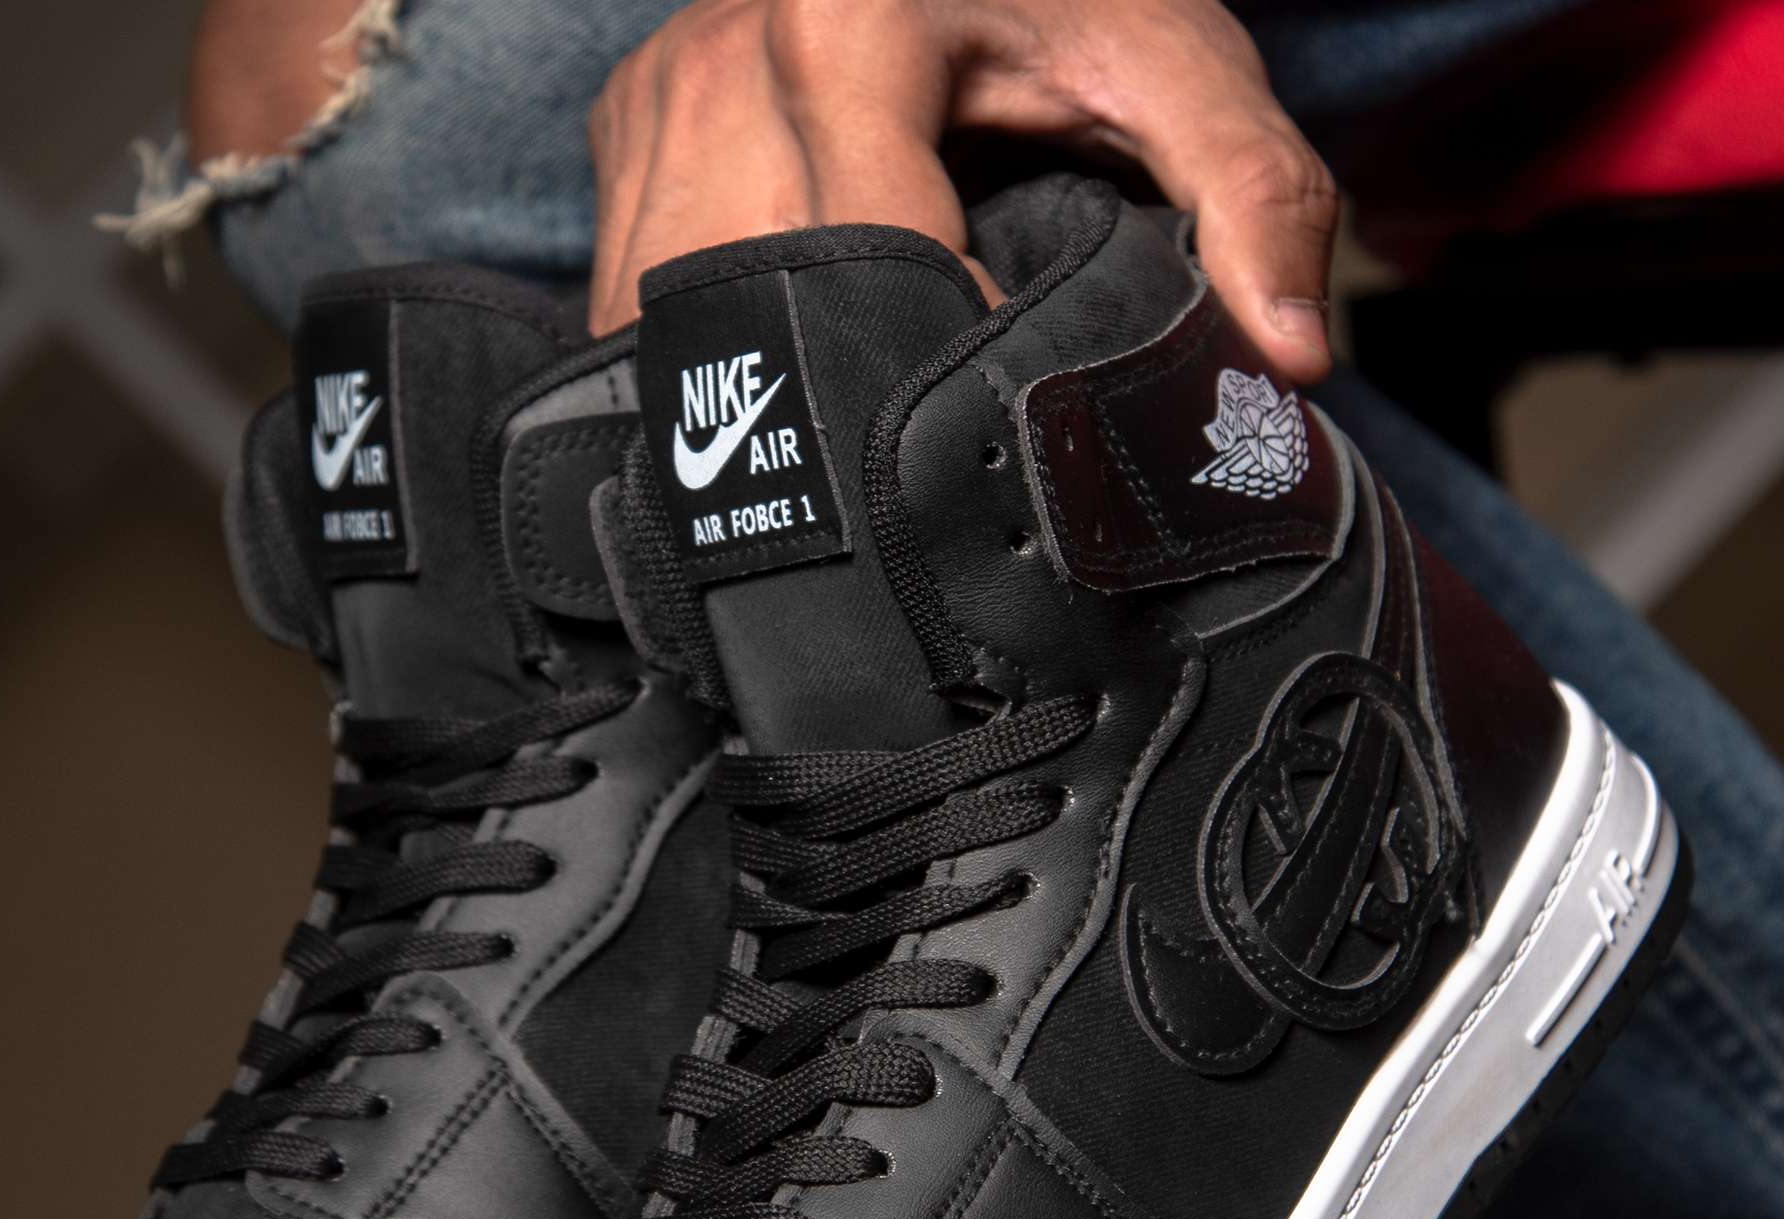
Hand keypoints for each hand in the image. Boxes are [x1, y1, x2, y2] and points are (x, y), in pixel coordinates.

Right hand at [587, 0, 1337, 379]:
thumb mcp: (1176, 66)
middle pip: (759, 298)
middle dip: (828, 399)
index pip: (866, 253)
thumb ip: (1252, 191)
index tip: (980, 442)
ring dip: (747, 397)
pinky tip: (761, 394)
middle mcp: (725, 55)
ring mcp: (660, 96)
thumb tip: (1288, 358)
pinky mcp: (626, 134)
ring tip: (827, 450)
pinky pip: (634, 294)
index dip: (928, 367)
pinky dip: (694, 362)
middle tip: (902, 476)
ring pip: (672, 314)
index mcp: (847, 25)